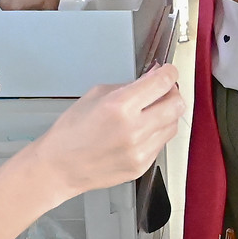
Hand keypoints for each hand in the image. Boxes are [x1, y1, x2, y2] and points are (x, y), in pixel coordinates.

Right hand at [32, 64, 184, 194]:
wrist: (60, 167)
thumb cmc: (71, 132)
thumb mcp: (95, 95)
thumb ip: (128, 85)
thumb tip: (152, 77)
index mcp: (120, 106)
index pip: (162, 82)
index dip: (169, 72)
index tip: (168, 71)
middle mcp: (134, 129)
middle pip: (177, 104)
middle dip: (172, 93)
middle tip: (163, 91)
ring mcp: (140, 150)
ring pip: (173, 125)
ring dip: (166, 114)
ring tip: (149, 112)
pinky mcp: (142, 165)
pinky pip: (161, 143)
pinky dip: (156, 133)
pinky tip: (140, 131)